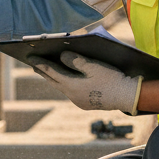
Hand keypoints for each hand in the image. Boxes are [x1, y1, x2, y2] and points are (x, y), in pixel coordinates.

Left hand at [28, 51, 142, 114]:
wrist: (128, 96)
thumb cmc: (112, 79)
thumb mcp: (94, 66)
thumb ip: (76, 60)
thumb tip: (62, 55)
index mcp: (73, 86)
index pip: (52, 73)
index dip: (41, 64)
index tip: (30, 57)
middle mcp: (73, 96)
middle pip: (54, 81)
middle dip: (44, 72)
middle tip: (33, 63)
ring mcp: (79, 101)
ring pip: (62, 87)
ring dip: (54, 78)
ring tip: (46, 70)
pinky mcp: (86, 103)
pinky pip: (70, 91)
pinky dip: (64, 82)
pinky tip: (65, 79)